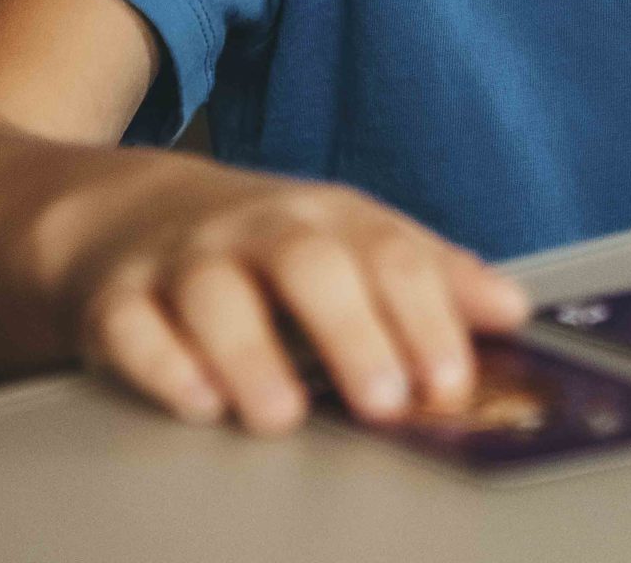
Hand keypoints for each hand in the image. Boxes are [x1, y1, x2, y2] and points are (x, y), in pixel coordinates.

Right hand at [62, 161, 531, 434]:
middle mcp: (259, 231)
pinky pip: (133, 327)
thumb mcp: (354, 241)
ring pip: (215, 295)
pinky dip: (163, 364)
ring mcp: (186, 261)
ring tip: (281, 417)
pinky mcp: (117, 299)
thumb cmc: (270, 244)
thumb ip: (434, 277)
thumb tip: (513, 309)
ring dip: (250, 353)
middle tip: (385, 400)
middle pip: (309, 264)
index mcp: (330, 218)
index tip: (451, 378)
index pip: (390, 254)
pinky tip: (195, 403)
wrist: (133, 213)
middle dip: (351, 331)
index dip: (425, 314)